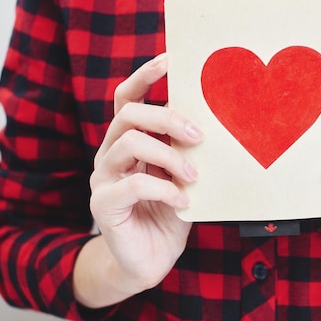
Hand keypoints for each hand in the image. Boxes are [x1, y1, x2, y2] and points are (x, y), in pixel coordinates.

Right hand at [87, 53, 203, 298]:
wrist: (152, 260)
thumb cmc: (171, 215)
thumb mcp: (185, 177)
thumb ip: (189, 152)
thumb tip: (218, 123)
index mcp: (128, 142)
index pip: (126, 99)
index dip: (144, 76)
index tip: (169, 59)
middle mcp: (110, 154)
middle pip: (128, 115)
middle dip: (167, 117)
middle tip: (199, 134)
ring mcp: (102, 179)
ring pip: (128, 144)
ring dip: (168, 155)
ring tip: (194, 175)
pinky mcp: (103, 205)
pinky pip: (132, 185)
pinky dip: (164, 190)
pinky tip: (184, 203)